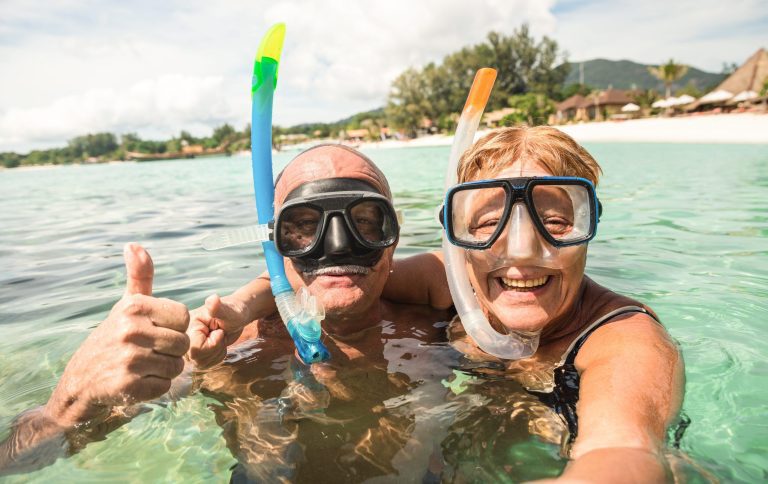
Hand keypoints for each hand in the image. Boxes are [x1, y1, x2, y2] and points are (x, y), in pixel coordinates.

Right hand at [44, 244, 189, 426]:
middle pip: (183, 344)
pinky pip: (165, 386)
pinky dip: (155, 387)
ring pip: (176, 367)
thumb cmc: (114, 338)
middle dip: (171, 352)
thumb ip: (139, 276)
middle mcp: (130, 330)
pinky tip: (136, 381)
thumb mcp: (126, 305)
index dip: (174, 328)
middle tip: (148, 353)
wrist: (80, 381)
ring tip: (142, 366)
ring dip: (164, 371)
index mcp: (134, 307)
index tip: (154, 331)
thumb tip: (134, 245)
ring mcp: (129, 358)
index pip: (184, 317)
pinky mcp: (128, 385)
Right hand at [187, 294, 250, 368]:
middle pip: (197, 359)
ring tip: (218, 337)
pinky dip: (216, 357)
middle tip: (219, 333)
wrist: (235, 317)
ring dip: (216, 353)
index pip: (196, 350)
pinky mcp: (192, 354)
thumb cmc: (234, 312)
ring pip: (201, 364)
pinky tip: (217, 344)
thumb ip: (219, 308)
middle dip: (215, 348)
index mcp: (186, 325)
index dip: (213, 343)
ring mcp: (186, 346)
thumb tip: (212, 299)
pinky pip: (205, 365)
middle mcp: (183, 337)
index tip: (218, 330)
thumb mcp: (229, 311)